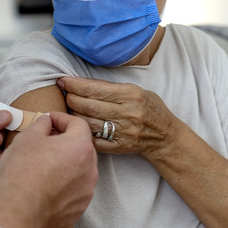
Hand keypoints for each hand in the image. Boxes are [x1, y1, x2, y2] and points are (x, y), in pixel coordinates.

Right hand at [0, 112, 97, 227]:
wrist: (19, 211)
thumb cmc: (22, 174)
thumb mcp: (27, 137)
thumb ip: (42, 124)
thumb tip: (46, 123)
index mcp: (80, 147)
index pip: (78, 124)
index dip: (62, 118)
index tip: (50, 120)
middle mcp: (90, 169)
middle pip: (81, 147)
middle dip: (65, 141)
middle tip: (45, 141)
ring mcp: (86, 191)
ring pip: (79, 169)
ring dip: (66, 163)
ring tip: (44, 164)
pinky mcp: (79, 208)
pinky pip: (75, 189)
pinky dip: (64, 184)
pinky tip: (46, 184)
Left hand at [58, 76, 180, 159]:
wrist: (165, 136)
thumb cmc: (149, 109)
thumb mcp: (136, 91)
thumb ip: (111, 88)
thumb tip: (82, 82)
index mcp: (131, 95)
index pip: (95, 89)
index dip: (75, 84)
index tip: (62, 81)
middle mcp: (127, 113)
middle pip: (89, 106)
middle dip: (71, 98)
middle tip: (64, 94)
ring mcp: (123, 132)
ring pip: (89, 123)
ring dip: (74, 115)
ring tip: (69, 108)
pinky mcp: (119, 147)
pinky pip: (94, 140)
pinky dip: (82, 132)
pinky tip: (77, 126)